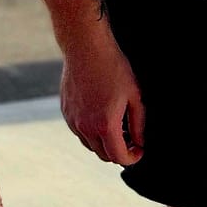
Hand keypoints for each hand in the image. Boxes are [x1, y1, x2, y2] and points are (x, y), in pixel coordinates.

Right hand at [60, 26, 144, 164]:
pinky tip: (101, 116)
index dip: (133, 158)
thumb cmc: (112, 68)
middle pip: (103, 155)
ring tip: (117, 127)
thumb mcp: (135, 96)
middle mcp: (85, 127)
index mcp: (105, 125)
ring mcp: (73, 120)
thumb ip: (138, 124)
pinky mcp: (66, 112)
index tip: (139, 150)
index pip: (119, 157)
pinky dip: (91, 132)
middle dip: (119, 152)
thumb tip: (139, 142)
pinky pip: (79, 132)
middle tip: (131, 140)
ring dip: (104, 143)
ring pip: (90, 145)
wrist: (85, 48)